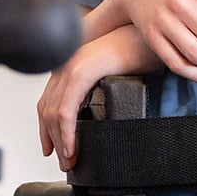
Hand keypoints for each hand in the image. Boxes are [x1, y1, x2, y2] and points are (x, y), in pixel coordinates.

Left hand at [36, 26, 159, 170]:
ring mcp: (70, 66)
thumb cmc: (137, 49)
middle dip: (52, 140)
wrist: (150, 34)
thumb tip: (93, 111)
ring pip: (53, 114)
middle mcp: (64, 63)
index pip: (48, 102)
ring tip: (70, 159)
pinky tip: (72, 146)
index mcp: (70, 63)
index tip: (53, 148)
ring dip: (59, 141)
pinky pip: (65, 111)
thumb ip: (96, 84)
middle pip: (46, 110)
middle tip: (64, 160)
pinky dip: (66, 133)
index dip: (47, 129)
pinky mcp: (80, 72)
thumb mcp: (111, 70)